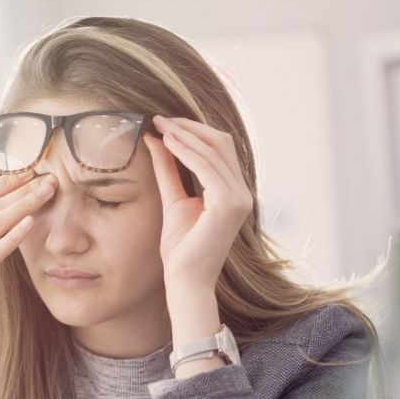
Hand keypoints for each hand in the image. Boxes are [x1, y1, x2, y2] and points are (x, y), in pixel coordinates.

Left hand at [143, 115, 253, 290]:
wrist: (185, 280)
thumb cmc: (181, 249)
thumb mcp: (173, 200)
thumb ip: (169, 170)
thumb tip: (157, 139)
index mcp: (233, 192)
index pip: (219, 149)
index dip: (193, 131)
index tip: (165, 122)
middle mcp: (242, 193)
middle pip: (221, 143)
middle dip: (189, 127)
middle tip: (160, 118)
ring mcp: (239, 198)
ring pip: (214, 151)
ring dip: (185, 134)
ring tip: (160, 126)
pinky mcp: (229, 204)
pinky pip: (207, 167)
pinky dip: (186, 151)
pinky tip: (167, 142)